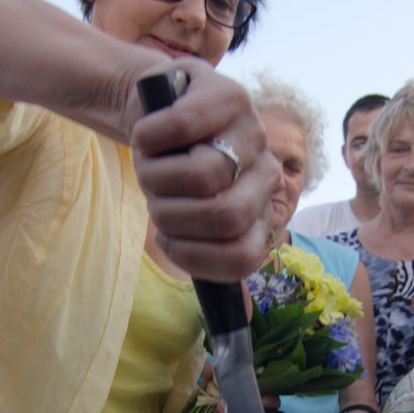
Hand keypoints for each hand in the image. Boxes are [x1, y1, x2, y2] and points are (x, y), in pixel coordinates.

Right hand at [131, 59, 278, 281]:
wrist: (157, 108)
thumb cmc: (174, 169)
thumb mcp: (190, 217)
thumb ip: (212, 256)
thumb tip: (242, 319)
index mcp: (260, 211)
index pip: (241, 257)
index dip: (193, 257)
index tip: (169, 241)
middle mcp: (266, 172)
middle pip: (224, 217)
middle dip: (172, 216)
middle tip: (156, 200)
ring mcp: (252, 131)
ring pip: (201, 175)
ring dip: (156, 177)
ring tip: (151, 166)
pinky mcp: (227, 93)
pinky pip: (179, 129)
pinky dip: (147, 139)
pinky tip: (147, 135)